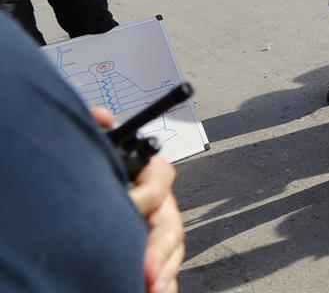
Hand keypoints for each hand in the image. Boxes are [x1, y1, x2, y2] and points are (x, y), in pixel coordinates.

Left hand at [90, 107, 185, 292]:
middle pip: (171, 225)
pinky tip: (159, 292)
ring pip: (173, 250)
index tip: (130, 208)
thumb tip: (105, 118)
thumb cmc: (95, 169)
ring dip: (166, 272)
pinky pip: (167, 268)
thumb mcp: (96, 144)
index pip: (159, 182)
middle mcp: (159, 203)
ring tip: (154, 288)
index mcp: (148, 175)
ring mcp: (158, 228)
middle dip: (161, 250)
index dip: (147, 196)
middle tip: (148, 271)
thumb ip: (97, 127)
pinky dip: (166, 283)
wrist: (90, 193)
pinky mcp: (154, 251)